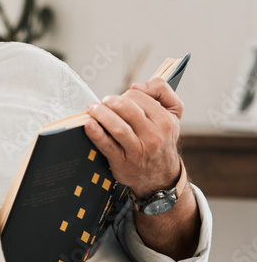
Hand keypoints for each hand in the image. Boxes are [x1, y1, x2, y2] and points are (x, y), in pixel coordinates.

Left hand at [84, 77, 182, 198]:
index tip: (120, 100)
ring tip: (92, 109)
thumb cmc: (162, 138)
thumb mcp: (174, 113)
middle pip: (126, 108)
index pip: (138, 96)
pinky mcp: (123, 162)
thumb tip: (136, 86)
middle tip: (101, 103)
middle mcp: (154, 135)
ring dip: (100, 114)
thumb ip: (162, 90)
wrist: (162, 176)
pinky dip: (96, 134)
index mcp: (165, 120)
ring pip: (117, 126)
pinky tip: (88, 125)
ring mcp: (138, 150)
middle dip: (110, 101)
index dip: (125, 94)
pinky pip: (107, 145)